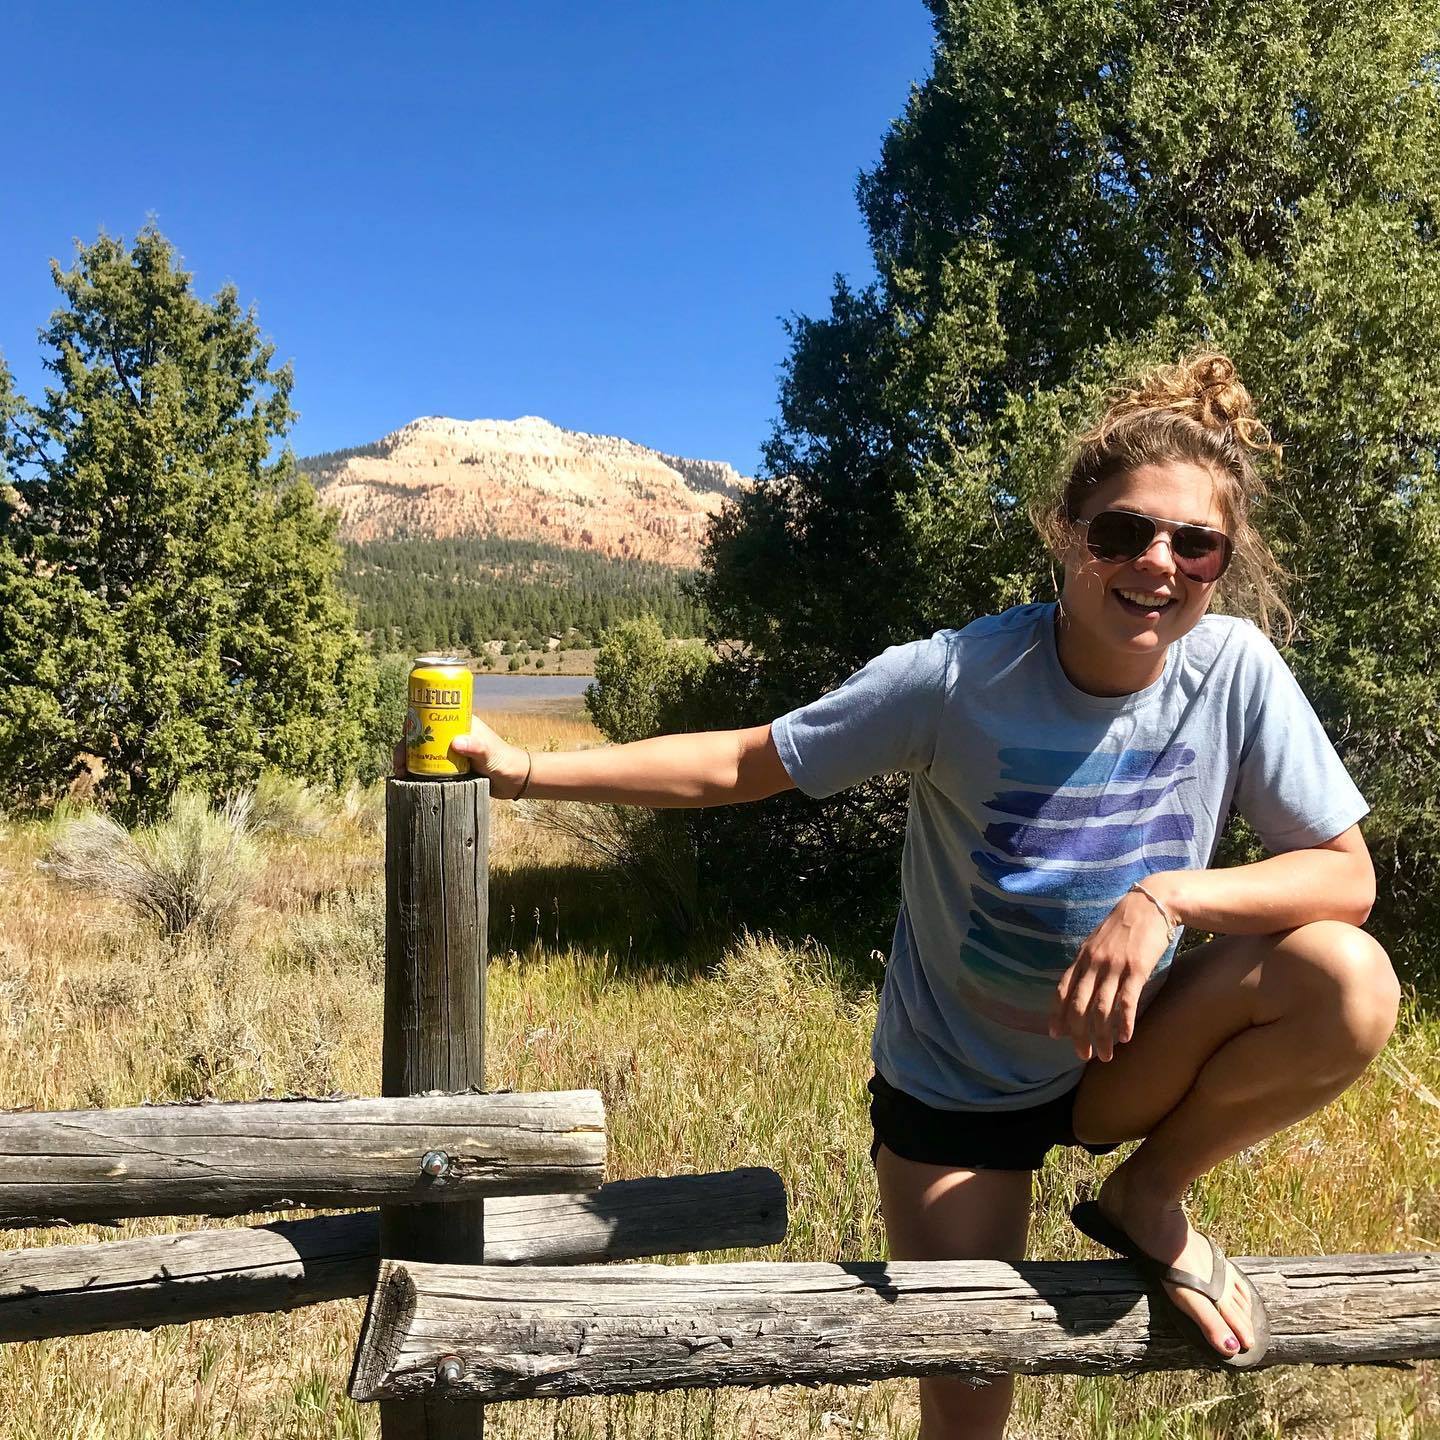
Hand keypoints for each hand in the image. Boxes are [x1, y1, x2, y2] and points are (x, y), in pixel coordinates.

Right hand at [393, 716, 532, 797]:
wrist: (514, 781)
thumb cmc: (504, 761)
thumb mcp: (489, 752)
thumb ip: (476, 747)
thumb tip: (456, 743)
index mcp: (459, 723)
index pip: (430, 715)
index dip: (414, 721)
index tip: (405, 733)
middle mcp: (450, 736)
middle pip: (420, 736)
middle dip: (405, 746)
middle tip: (399, 761)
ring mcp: (448, 753)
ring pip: (421, 753)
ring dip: (407, 760)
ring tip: (400, 773)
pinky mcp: (448, 769)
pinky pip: (427, 768)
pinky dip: (415, 772)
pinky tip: (407, 780)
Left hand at [1048, 889, 1173, 1062]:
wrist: (1151, 904)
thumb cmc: (1125, 924)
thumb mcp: (1098, 940)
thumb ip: (1088, 961)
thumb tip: (1081, 984)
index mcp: (1082, 957)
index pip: (1063, 990)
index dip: (1058, 1014)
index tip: (1056, 1034)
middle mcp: (1093, 963)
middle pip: (1079, 1006)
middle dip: (1078, 1034)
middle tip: (1083, 1055)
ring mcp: (1114, 967)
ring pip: (1101, 1010)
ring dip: (1102, 1036)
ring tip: (1106, 1055)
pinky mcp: (1136, 970)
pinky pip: (1126, 1001)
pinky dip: (1123, 1022)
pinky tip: (1125, 1038)